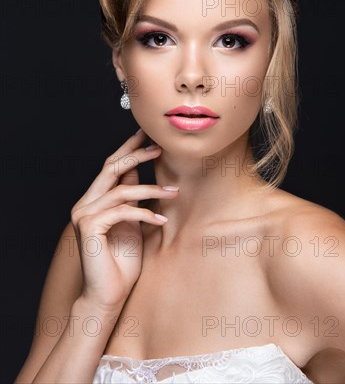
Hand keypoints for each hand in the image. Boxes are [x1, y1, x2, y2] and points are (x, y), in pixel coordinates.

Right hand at [70, 129, 177, 312]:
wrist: (108, 295)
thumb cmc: (122, 262)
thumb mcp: (131, 222)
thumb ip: (130, 198)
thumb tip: (137, 171)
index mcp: (94, 201)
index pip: (110, 167)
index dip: (128, 149)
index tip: (146, 135)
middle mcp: (85, 204)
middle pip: (111, 168)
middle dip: (136, 154)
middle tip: (159, 147)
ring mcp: (85, 214)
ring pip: (122, 189)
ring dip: (152, 189)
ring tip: (174, 192)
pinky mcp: (90, 227)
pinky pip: (123, 210)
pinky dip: (145, 213)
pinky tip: (162, 220)